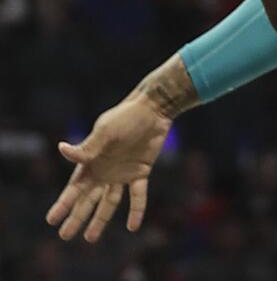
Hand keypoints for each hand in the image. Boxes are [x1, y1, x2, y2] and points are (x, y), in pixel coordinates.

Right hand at [44, 93, 171, 241]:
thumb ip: (88, 147)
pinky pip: (138, 195)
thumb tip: (62, 149)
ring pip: (109, 202)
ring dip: (101, 219)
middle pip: (88, 199)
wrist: (153, 109)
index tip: (52, 220)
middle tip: (65, 235)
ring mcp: (122, 173)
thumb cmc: (125, 117)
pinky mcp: (141, 172)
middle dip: (76, 217)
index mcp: (91, 162)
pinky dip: (136, 210)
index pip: (74, 188)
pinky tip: (133, 226)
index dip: (63, 204)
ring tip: (90, 238)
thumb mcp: (104, 131)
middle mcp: (104, 171)